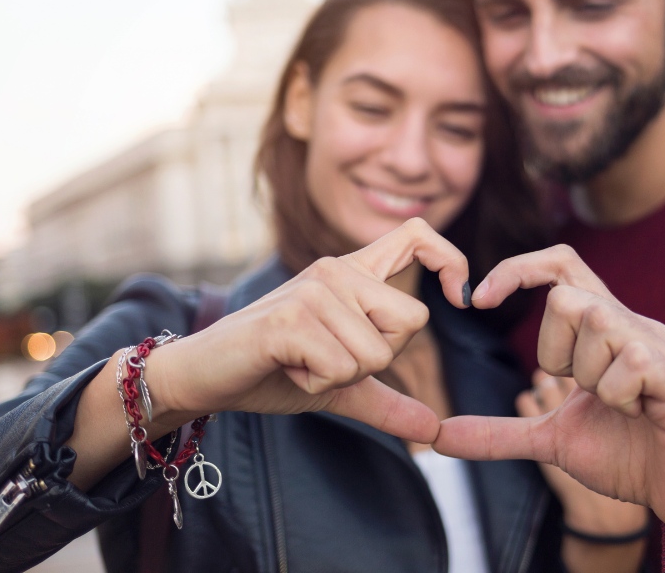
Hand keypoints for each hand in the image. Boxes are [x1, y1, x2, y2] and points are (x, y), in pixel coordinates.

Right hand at [148, 218, 469, 443]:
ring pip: (376, 353)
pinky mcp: (291, 318)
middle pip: (412, 320)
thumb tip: (434, 427)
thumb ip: (387, 400)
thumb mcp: (340, 386)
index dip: (450, 259)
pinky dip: (315, 383)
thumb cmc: (271, 371)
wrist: (204, 376)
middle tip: (327, 357)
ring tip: (300, 361)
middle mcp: (336, 269)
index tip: (460, 298)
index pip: (417, 235)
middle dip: (378, 359)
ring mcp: (313, 289)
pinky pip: (341, 367)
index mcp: (353, 273)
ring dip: (340, 375)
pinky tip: (285, 366)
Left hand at [433, 245, 664, 546]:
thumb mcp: (552, 440)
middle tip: (580, 390)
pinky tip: (638, 417)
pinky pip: (631, 363)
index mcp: (606, 330)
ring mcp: (661, 350)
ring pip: (598, 322)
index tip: (478, 299)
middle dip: (556, 351)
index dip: (517, 269)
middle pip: (568, 297)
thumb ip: (500, 431)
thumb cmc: (628, 457)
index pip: (561, 265)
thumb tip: (439, 436)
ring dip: (590, 377)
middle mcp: (635, 327)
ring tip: (615, 408)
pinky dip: (619, 398)